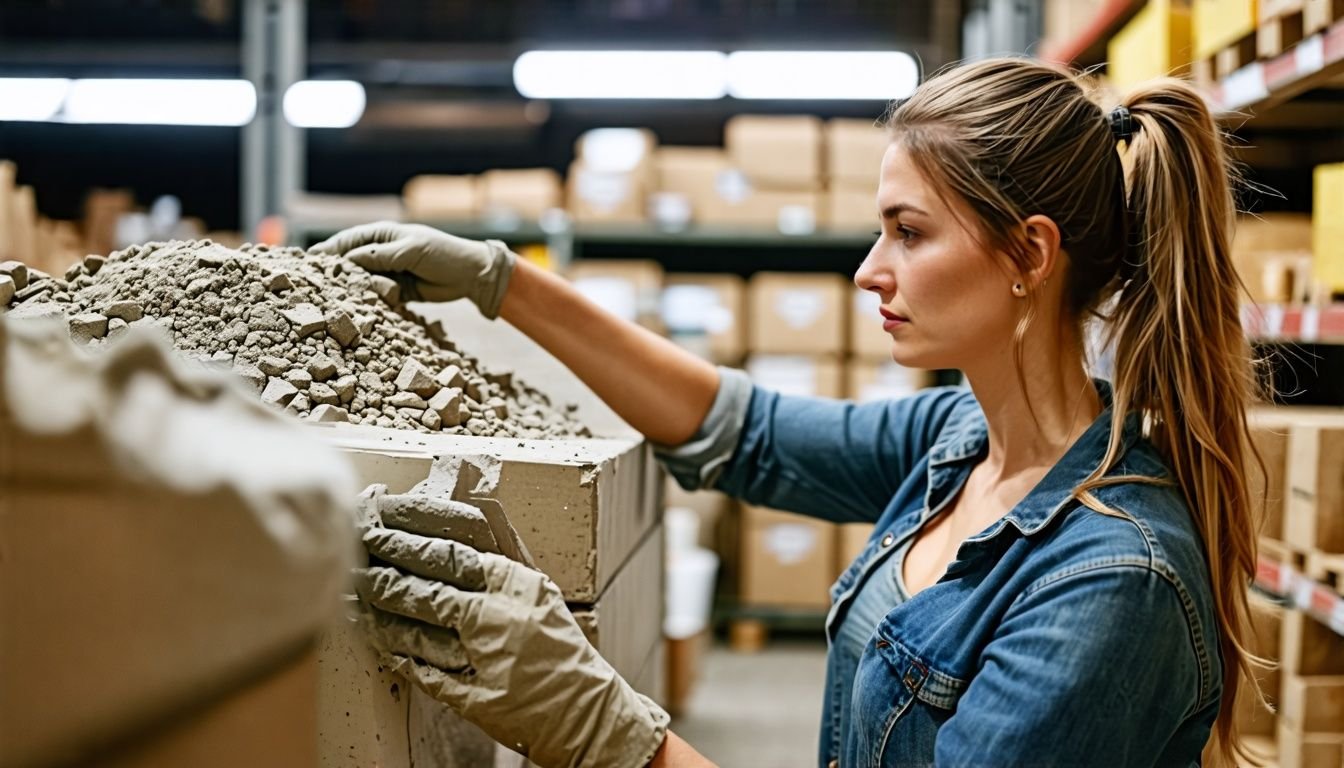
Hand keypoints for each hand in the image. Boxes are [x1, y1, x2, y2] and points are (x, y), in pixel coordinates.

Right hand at [309, 222, 516, 318]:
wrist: (471, 275)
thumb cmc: (443, 253)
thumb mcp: (410, 250)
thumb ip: (380, 256)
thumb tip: (348, 261)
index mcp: (381, 235)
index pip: (347, 242)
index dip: (328, 252)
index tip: (309, 262)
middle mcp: (380, 253)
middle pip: (350, 264)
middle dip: (335, 275)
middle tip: (314, 288)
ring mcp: (388, 272)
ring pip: (362, 282)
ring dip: (352, 291)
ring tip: (333, 302)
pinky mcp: (397, 291)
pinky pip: (377, 296)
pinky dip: (370, 302)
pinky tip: (359, 311)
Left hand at [351, 487, 668, 767]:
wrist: (587, 709)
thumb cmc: (560, 647)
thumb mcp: (540, 589)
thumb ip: (509, 551)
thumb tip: (483, 508)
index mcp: (515, 585)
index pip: (448, 554)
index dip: (406, 540)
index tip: (377, 528)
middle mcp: (499, 618)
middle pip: (426, 590)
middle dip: (383, 574)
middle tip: (353, 558)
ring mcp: (484, 661)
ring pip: (417, 631)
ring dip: (380, 616)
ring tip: (354, 598)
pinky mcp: (473, 699)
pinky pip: (423, 674)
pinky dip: (398, 657)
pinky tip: (378, 642)